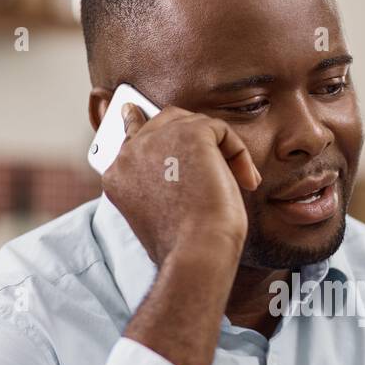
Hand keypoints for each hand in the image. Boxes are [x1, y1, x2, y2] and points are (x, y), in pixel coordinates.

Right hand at [102, 101, 260, 267]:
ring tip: (236, 179)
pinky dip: (238, 153)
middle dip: (190, 133)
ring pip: (192, 123)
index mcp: (118, 176)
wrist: (195, 252)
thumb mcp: (159, 215)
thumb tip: (185, 162)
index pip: (130, 137)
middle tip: (220, 151)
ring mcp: (156, 140)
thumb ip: (157, 183)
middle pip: (163, 122)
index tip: (135, 112)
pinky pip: (220, 130)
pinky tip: (247, 180)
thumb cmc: (183, 246)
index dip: (141, 124)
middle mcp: (130, 154)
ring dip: (218, 150)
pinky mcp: (189, 134)